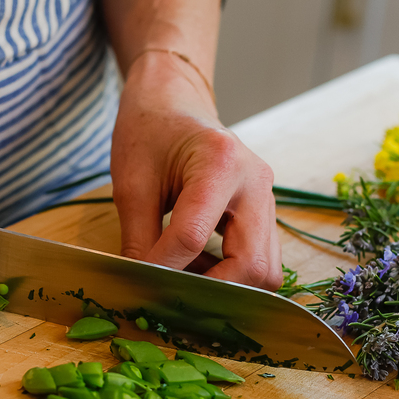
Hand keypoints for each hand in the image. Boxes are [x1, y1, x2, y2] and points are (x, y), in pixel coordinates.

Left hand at [111, 52, 281, 289]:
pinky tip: (197, 266)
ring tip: (184, 278)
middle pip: (252, 264)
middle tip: (171, 297)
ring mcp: (267, 197)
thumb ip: (138, 240)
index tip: (138, 283)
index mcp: (219, 162)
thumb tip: (139, 289)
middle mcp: (255, 181)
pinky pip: (260, 258)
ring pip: (266, 269)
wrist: (174, 101)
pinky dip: (230, 274)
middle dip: (212, 291)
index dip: (163, 269)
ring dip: (226, 286)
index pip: (193, 237)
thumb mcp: (132, 184)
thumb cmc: (149, 132)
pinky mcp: (265, 211)